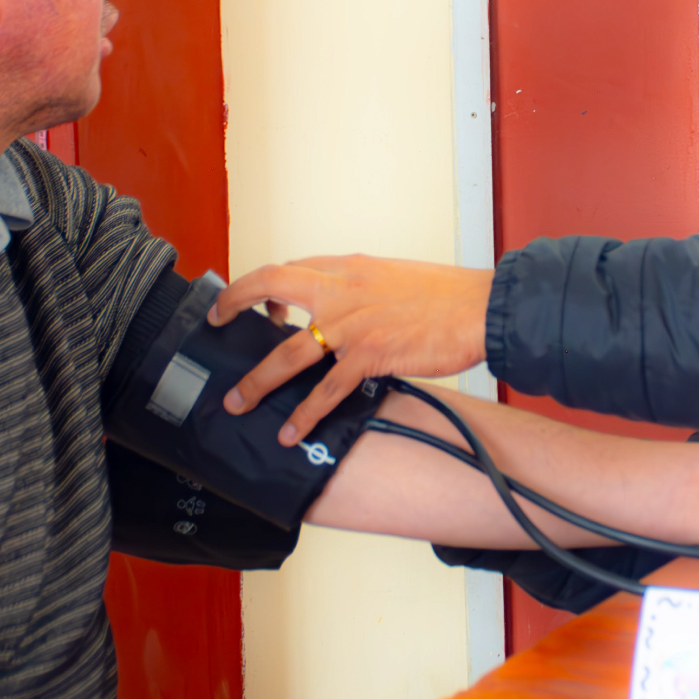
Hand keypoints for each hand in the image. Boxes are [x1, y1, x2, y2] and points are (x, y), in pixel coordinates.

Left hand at [209, 255, 492, 443]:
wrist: (480, 307)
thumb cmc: (447, 295)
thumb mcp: (393, 276)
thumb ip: (360, 289)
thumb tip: (340, 309)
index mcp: (347, 268)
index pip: (288, 268)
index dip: (259, 285)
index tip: (245, 299)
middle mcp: (341, 290)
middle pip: (269, 288)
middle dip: (234, 304)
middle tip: (217, 325)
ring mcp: (351, 325)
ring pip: (286, 353)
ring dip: (257, 381)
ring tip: (237, 402)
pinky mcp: (369, 356)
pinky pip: (325, 391)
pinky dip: (303, 414)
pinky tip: (290, 431)